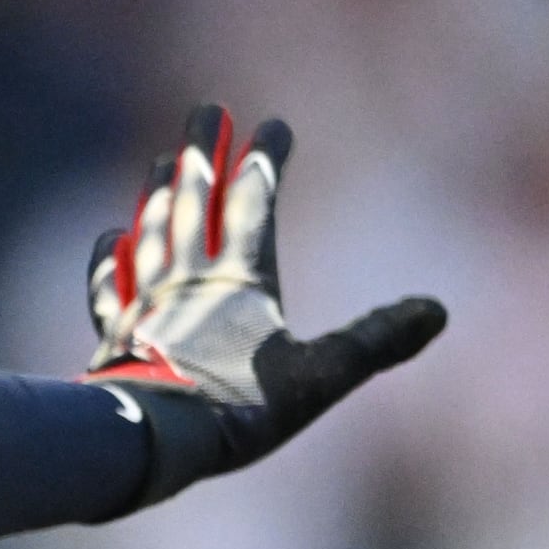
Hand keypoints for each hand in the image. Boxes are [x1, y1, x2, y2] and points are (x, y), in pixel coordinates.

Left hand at [83, 103, 444, 503]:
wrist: (146, 439)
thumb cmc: (237, 408)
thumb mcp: (321, 376)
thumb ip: (376, 340)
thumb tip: (438, 310)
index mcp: (241, 279)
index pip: (254, 200)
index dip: (264, 158)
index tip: (274, 123)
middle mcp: (188, 278)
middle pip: (194, 200)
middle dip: (202, 152)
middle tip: (205, 108)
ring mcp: (145, 301)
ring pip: (152, 232)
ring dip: (159, 194)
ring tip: (161, 161)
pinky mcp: (114, 333)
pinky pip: (109, 282)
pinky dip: (112, 255)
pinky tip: (112, 238)